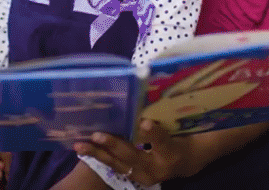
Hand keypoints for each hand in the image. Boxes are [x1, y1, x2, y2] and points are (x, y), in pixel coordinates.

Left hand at [74, 120, 190, 185]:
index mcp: (173, 152)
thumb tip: (151, 91)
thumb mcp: (180, 125)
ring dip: (98, 154)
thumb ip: (166, 115)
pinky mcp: (135, 177)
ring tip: (80, 146)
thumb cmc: (184, 137)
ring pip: (118, 164)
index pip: (163, 142)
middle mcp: (158, 167)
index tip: (145, 122)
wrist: (188, 162)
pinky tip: (84, 149)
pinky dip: (100, 156)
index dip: (153, 134)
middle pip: (133, 156)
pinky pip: (115, 166)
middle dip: (113, 145)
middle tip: (97, 135)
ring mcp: (145, 176)